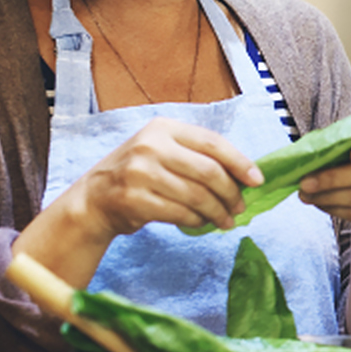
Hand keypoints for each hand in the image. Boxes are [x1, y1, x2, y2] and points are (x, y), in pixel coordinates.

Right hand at [61, 117, 263, 240]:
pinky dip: (198, 220)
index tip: (257, 180)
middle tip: (240, 208)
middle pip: (209, 172)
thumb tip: (245, 175)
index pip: (213, 143)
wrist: (93, 199)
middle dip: (231, 193)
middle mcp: (150, 146)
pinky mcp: (133, 199)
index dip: (240, 162)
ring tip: (226, 220)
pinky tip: (202, 223)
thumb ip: (197, 156)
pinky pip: (180, 213)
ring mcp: (139, 172)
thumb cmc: (138, 174)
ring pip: (197, 195)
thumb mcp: (163, 151)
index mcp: (164, 128)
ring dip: (218, 212)